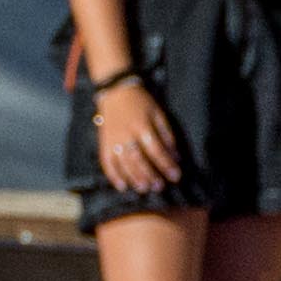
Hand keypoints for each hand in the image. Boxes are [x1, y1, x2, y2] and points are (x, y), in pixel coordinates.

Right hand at [87, 64, 180, 196]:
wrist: (116, 92)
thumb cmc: (141, 103)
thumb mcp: (158, 114)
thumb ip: (167, 135)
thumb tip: (176, 156)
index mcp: (142, 126)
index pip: (156, 150)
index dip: (166, 164)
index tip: (176, 176)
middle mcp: (127, 134)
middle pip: (138, 159)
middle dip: (150, 174)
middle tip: (159, 186)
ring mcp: (113, 140)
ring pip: (123, 163)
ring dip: (134, 178)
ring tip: (144, 188)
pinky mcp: (104, 143)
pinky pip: (106, 162)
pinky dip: (113, 176)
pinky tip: (122, 186)